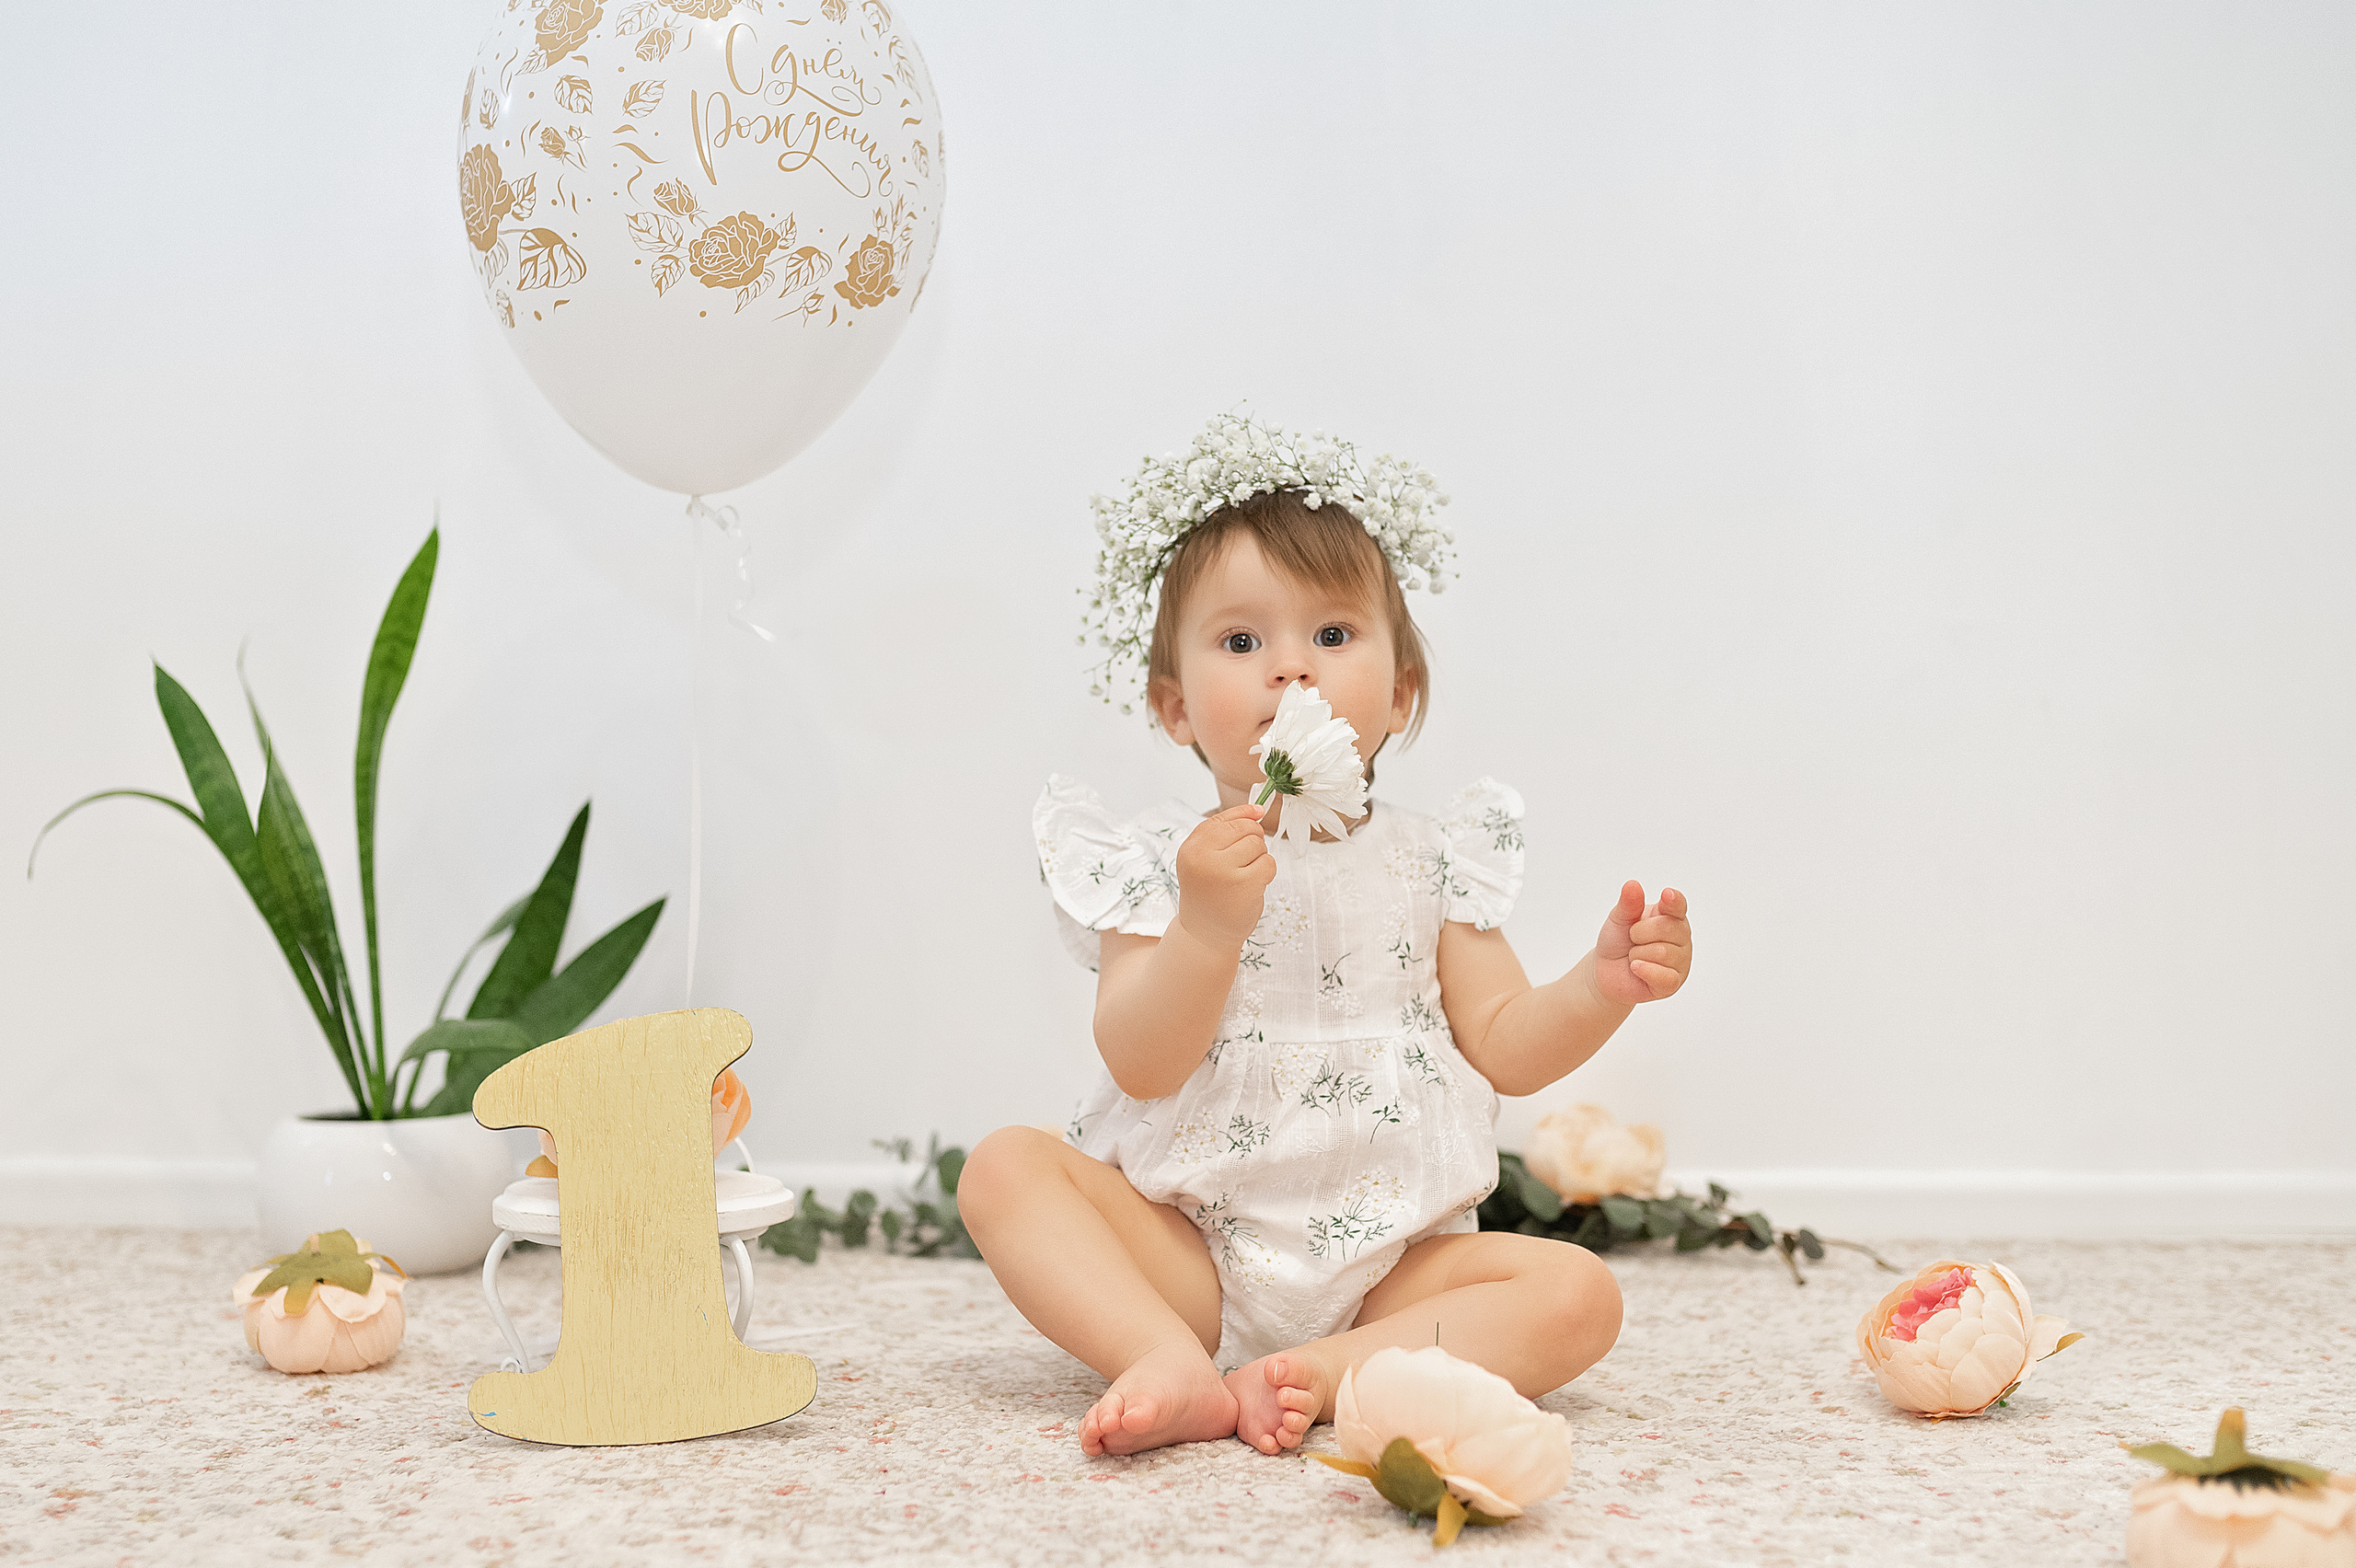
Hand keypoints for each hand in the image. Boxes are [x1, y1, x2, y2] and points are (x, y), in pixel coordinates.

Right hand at [1173, 803, 1275, 950]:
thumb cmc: (1209, 893)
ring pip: (1258, 844)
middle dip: (1253, 840)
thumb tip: (1258, 809)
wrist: (1206, 934)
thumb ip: (1224, 831)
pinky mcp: (1245, 884)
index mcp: (1191, 848)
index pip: (1224, 819)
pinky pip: (1269, 863)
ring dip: (1259, 858)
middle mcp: (1203, 857)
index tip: (1255, 818)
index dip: (1244, 816)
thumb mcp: (1203, 859)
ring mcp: (1224, 870)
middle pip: (1245, 828)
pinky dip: (1266, 873)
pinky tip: (1252, 886)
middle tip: (1243, 861)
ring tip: (1244, 876)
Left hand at [1592, 882, 1690, 1006]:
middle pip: (1668, 927)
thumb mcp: (1618, 918)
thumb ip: (1628, 904)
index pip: (1678, 905)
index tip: (1667, 895)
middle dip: (1640, 933)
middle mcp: (1681, 937)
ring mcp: (1680, 961)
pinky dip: (1644, 970)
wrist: (1605, 971)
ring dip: (1638, 954)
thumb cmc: (1617, 941)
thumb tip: (1632, 885)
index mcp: (1670, 916)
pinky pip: (1664, 976)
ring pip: (1663, 952)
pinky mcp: (1672, 983)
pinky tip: (1635, 968)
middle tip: (1632, 939)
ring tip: (1634, 956)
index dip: (1674, 901)